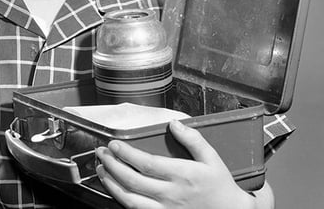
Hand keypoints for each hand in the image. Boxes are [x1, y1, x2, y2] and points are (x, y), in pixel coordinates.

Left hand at [95, 120, 257, 208]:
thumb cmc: (220, 187)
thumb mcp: (212, 159)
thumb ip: (193, 139)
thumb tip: (175, 124)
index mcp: (183, 175)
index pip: (147, 163)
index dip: (126, 153)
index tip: (114, 144)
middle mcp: (171, 194)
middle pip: (133, 180)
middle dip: (112, 165)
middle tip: (103, 153)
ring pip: (130, 199)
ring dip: (111, 184)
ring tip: (102, 170)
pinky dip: (121, 199)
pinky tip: (115, 189)